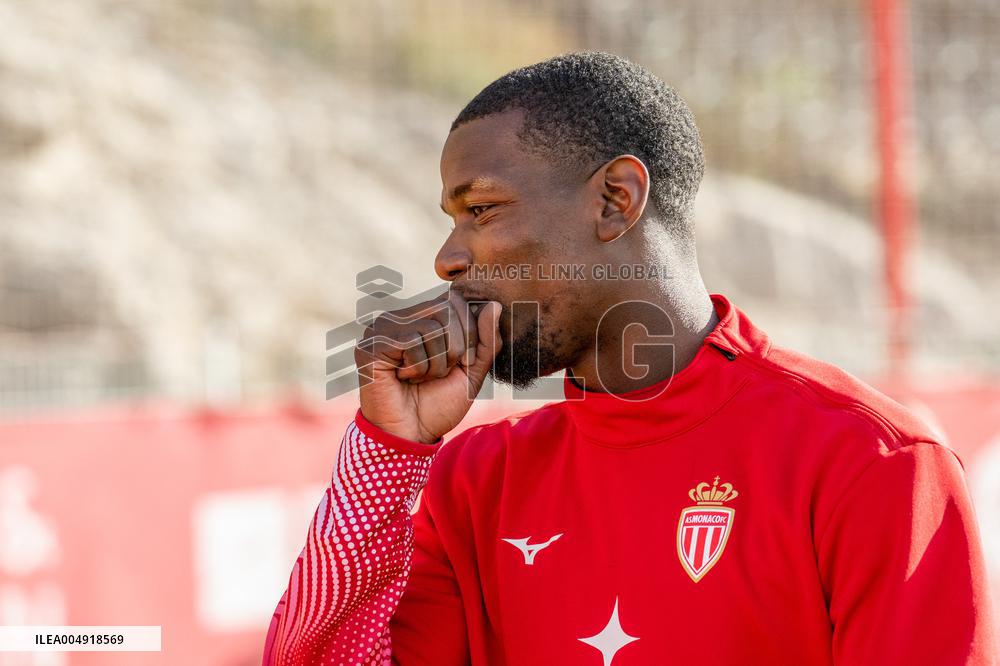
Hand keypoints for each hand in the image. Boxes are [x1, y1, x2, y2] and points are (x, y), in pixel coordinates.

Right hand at [355, 290, 501, 443]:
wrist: (411, 436)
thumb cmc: (438, 405)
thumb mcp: (472, 372)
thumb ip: (486, 340)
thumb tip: (494, 305)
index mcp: (422, 319)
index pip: (456, 301)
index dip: (469, 333)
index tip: (459, 363)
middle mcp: (401, 318)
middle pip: (447, 310)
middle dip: (455, 349)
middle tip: (438, 373)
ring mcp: (383, 328)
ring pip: (431, 328)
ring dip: (435, 364)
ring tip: (419, 379)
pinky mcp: (372, 343)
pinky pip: (411, 343)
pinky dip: (417, 368)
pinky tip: (403, 380)